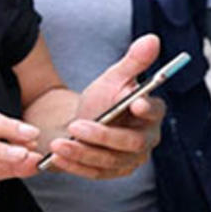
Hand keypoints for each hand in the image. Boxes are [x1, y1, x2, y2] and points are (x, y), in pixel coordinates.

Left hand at [48, 34, 165, 178]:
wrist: (84, 121)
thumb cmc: (104, 98)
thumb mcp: (115, 77)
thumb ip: (133, 61)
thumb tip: (152, 38)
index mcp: (151, 113)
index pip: (154, 111)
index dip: (147, 109)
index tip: (134, 103)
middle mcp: (146, 140)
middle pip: (131, 143)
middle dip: (103, 136)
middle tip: (76, 126)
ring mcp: (130, 160)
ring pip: (109, 161)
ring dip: (82, 153)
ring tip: (57, 144)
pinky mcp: (112, 173)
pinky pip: (94, 173)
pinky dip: (75, 166)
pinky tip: (56, 158)